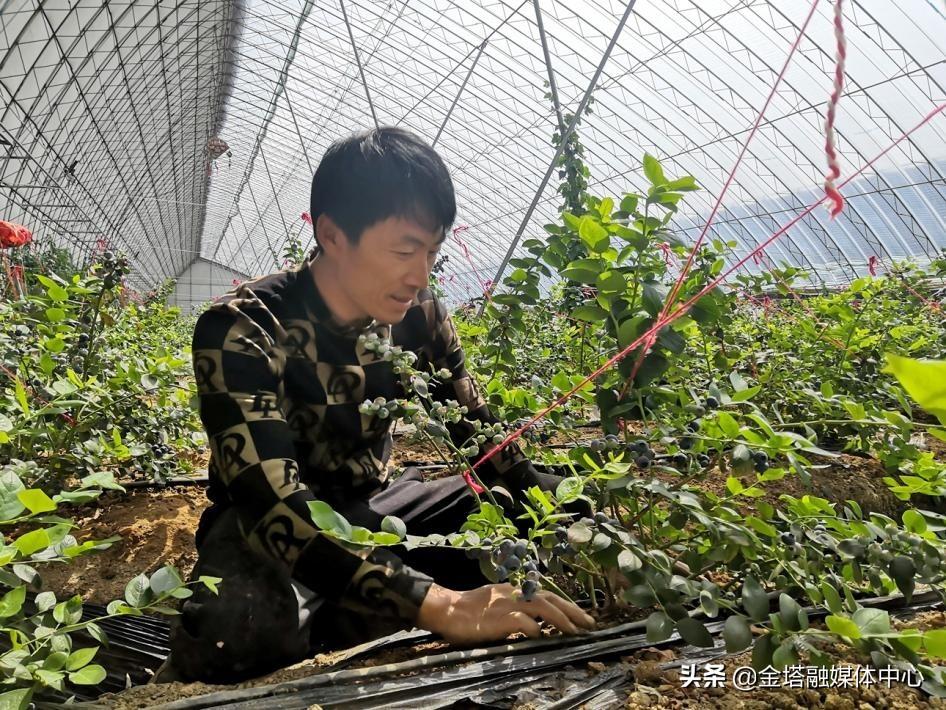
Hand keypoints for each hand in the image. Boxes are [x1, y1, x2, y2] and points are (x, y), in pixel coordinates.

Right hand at [416, 582, 594, 644]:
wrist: (447, 610)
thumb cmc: (469, 610)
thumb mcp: (496, 603)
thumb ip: (515, 610)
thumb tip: (536, 622)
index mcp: (515, 590)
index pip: (546, 594)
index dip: (565, 604)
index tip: (581, 616)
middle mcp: (515, 594)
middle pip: (550, 598)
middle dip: (572, 611)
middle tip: (589, 623)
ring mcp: (508, 605)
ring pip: (542, 607)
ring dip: (561, 619)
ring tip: (575, 630)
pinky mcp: (499, 618)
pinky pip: (523, 622)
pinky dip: (535, 628)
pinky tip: (543, 636)